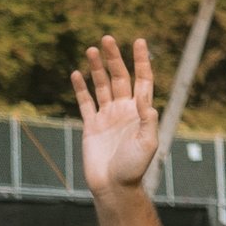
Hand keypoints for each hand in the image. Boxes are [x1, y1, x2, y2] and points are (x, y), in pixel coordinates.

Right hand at [73, 35, 159, 196]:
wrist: (114, 186)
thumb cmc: (134, 168)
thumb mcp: (148, 144)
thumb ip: (148, 121)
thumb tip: (146, 100)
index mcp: (140, 112)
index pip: (143, 80)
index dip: (141, 61)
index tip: (138, 41)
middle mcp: (124, 110)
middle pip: (120, 77)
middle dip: (114, 58)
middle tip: (107, 39)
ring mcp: (107, 117)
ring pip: (102, 86)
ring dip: (97, 68)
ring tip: (91, 50)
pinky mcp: (91, 126)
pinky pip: (85, 102)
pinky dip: (81, 88)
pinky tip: (77, 73)